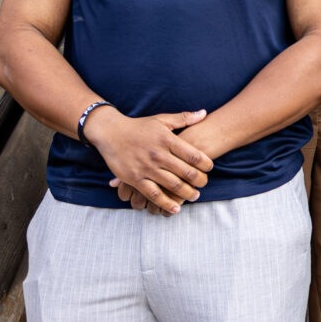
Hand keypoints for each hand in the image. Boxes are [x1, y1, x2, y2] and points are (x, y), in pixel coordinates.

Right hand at [88, 109, 211, 214]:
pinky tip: (175, 208)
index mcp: (167, 140)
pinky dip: (165, 203)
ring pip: (173, 185)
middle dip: (200, 181)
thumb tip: (204, 113)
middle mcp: (159, 155)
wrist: (110, 132)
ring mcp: (147, 168)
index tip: (210, 168)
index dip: (206, 164)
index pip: (194, 155)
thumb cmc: (138, 126)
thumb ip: (184, 118)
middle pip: (186, 172)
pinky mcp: (135, 179)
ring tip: (194, 196)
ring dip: (187, 193)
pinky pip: (153, 194)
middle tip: (205, 184)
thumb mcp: (161, 119)